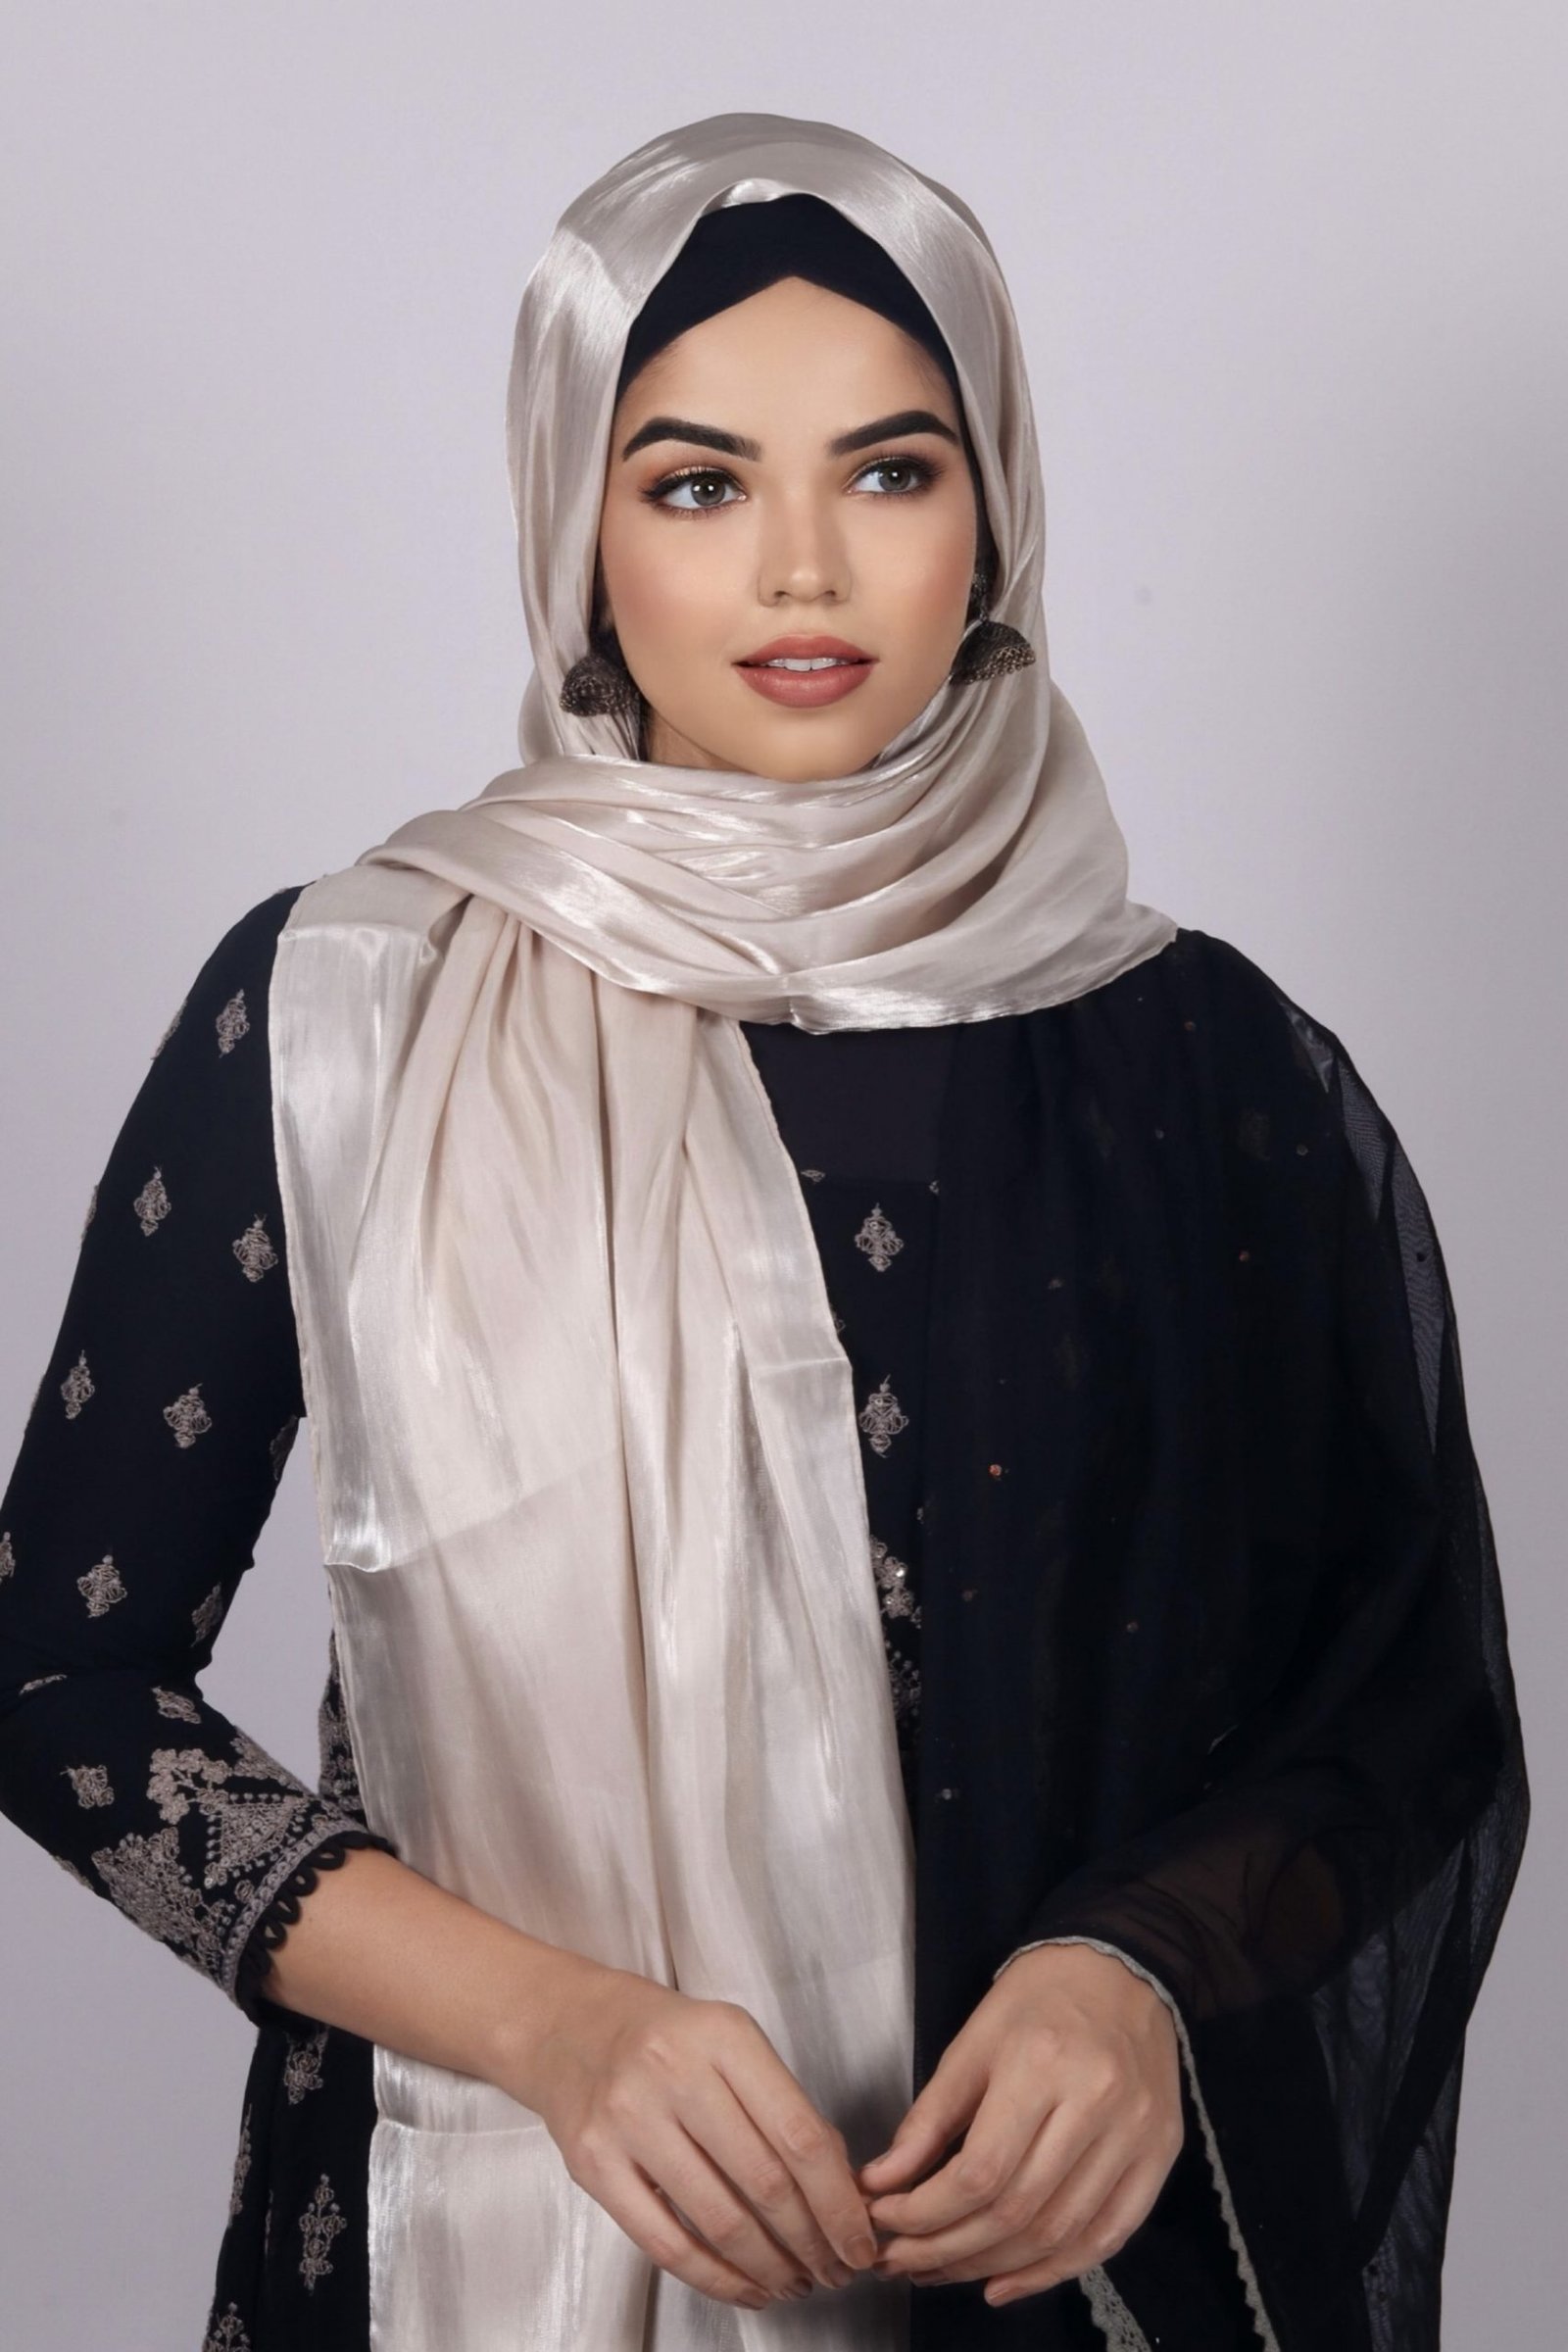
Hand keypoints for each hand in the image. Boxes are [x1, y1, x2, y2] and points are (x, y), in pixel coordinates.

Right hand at [512, 1960, 875, 2308]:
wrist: (571, 2027)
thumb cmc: (668, 2039)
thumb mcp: (732, 2042)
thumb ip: (783, 2104)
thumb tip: (839, 2188)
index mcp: (723, 2036)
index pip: (799, 2133)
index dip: (838, 2201)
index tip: (861, 2240)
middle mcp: (674, 2073)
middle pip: (765, 2182)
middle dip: (812, 2242)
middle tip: (836, 2271)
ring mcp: (629, 2120)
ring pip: (720, 2220)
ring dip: (770, 2266)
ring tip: (796, 2282)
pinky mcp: (594, 2165)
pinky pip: (666, 2244)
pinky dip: (717, 2279)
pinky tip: (747, 2288)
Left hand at [855, 1942, 1182, 2306]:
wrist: (1122, 1967)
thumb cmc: (1038, 1998)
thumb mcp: (971, 2043)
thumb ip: (927, 2119)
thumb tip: (881, 2184)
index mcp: (1040, 2064)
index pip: (979, 2171)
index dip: (925, 2213)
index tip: (884, 2225)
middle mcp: (1096, 2103)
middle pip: (1016, 2211)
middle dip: (949, 2250)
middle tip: (903, 2263)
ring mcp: (1136, 2134)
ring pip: (1059, 2232)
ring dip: (993, 2266)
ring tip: (943, 2272)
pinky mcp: (1161, 2155)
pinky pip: (1108, 2236)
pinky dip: (1055, 2270)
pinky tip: (1006, 2281)